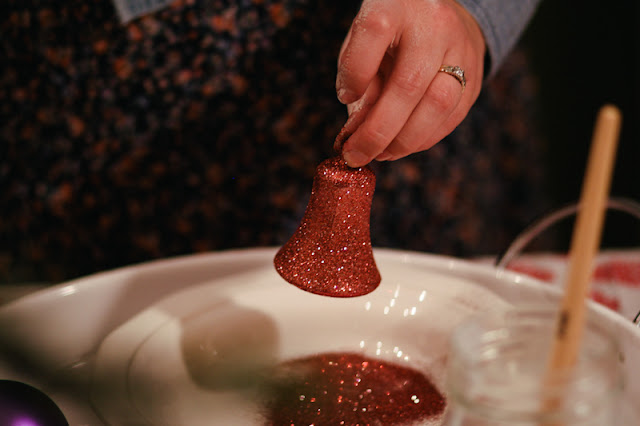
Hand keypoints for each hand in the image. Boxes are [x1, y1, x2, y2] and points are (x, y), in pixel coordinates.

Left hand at [335, 0, 485, 166]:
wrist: (441, 15)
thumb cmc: (391, 34)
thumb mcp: (364, 43)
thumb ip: (358, 80)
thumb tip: (355, 133)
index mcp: (396, 4)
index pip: (374, 32)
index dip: (356, 72)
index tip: (345, 97)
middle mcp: (433, 24)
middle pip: (408, 84)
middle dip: (378, 131)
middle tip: (356, 155)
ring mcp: (460, 49)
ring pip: (437, 106)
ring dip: (404, 142)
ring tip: (380, 153)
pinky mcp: (476, 76)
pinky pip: (451, 118)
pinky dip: (422, 140)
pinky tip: (401, 145)